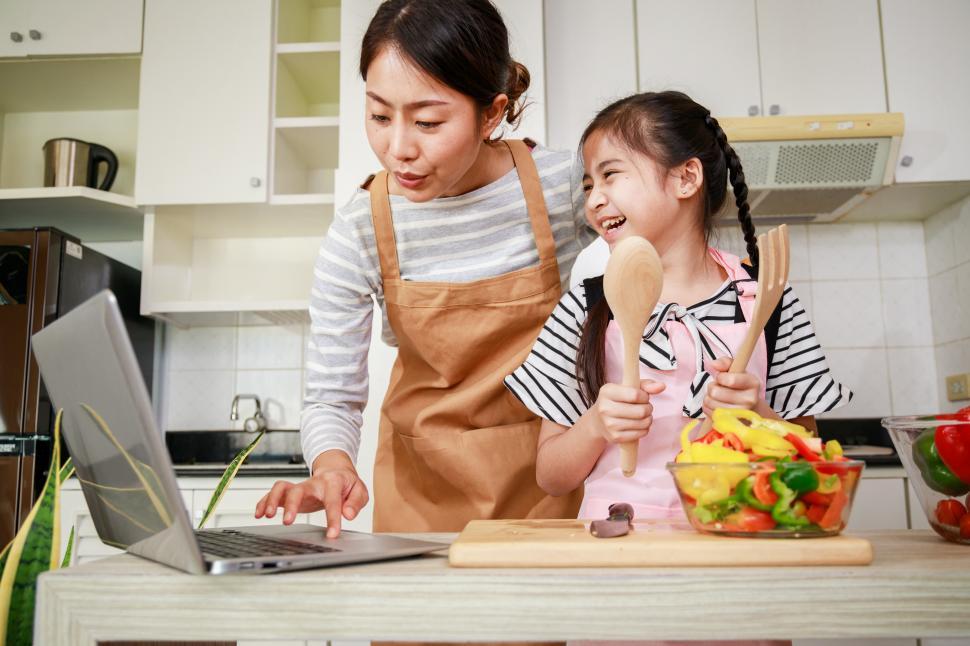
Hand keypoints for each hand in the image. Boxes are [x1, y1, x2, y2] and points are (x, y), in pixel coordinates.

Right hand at [254, 450, 368, 537]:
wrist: (335, 470)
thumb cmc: (347, 483)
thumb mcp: (359, 490)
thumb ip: (355, 502)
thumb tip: (348, 514)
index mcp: (333, 482)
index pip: (332, 500)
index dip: (333, 518)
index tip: (332, 534)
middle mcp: (313, 483)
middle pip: (298, 489)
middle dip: (291, 504)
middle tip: (288, 522)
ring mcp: (300, 486)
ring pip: (281, 487)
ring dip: (272, 500)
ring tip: (267, 515)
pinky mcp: (291, 492)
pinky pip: (274, 493)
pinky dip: (263, 502)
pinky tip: (259, 514)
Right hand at [592, 379, 665, 443]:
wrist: (598, 421)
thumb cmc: (617, 401)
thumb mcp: (627, 387)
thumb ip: (646, 385)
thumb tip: (662, 386)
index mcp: (607, 391)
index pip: (635, 395)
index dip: (645, 396)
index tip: (644, 397)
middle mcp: (605, 408)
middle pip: (641, 411)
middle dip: (648, 408)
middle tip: (645, 407)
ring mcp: (609, 424)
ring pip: (642, 423)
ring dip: (648, 419)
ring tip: (643, 416)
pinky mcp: (614, 437)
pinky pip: (640, 434)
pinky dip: (644, 429)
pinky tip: (639, 425)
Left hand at [702, 356, 762, 416]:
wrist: (748, 406)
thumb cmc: (739, 385)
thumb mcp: (735, 369)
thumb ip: (724, 362)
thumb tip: (713, 364)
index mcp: (753, 383)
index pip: (730, 380)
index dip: (720, 377)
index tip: (722, 378)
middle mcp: (750, 400)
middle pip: (715, 392)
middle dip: (712, 387)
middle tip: (719, 388)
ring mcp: (740, 414)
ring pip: (710, 402)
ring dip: (708, 397)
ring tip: (717, 396)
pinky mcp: (730, 423)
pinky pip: (707, 411)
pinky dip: (707, 406)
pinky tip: (716, 405)